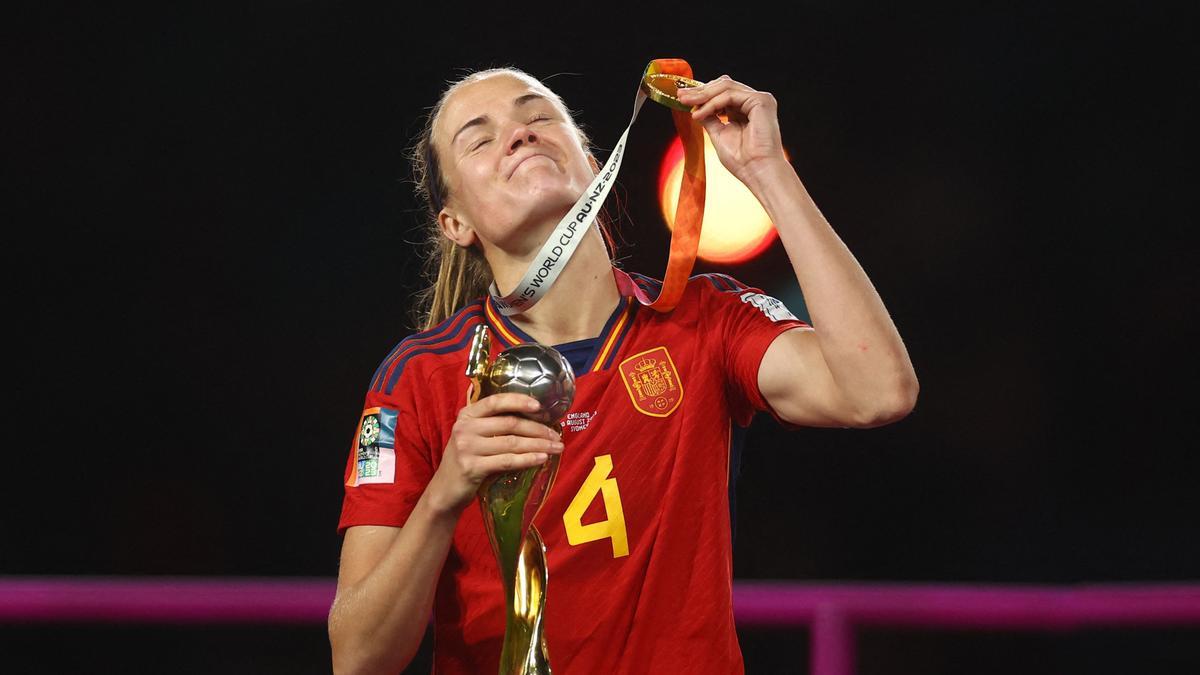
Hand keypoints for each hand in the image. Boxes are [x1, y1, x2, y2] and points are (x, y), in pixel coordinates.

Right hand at [426, 387, 563, 515]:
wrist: (445, 490)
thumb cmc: (467, 460)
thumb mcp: (474, 436)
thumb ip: (493, 424)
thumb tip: (533, 418)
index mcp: (467, 414)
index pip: (496, 401)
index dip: (519, 401)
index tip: (540, 406)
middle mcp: (465, 427)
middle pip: (510, 423)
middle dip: (538, 429)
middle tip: (556, 435)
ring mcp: (467, 447)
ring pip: (512, 443)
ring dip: (538, 445)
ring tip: (556, 447)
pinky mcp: (472, 467)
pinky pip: (507, 461)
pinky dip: (527, 459)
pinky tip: (542, 459)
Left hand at [676, 75, 787, 188]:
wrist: (757, 172)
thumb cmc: (742, 161)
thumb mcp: (719, 134)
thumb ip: (710, 118)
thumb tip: (695, 108)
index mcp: (746, 109)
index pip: (722, 93)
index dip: (702, 93)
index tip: (682, 98)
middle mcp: (753, 102)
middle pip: (723, 85)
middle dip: (700, 90)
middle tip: (681, 95)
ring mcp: (759, 100)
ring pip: (725, 87)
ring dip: (703, 95)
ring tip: (687, 103)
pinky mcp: (761, 101)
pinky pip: (729, 95)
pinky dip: (712, 103)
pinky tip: (700, 113)